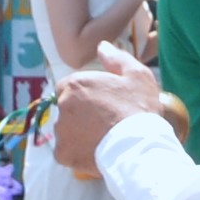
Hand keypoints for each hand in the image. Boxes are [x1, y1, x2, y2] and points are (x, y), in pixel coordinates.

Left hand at [49, 45, 177, 181]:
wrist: (139, 147)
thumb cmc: (139, 109)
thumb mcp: (137, 76)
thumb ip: (116, 58)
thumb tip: (101, 46)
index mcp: (75, 84)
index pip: (70, 87)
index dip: (87, 95)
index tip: (104, 104)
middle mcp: (62, 105)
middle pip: (67, 108)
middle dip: (81, 113)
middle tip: (106, 122)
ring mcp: (60, 131)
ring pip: (66, 130)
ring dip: (79, 133)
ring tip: (103, 139)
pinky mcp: (63, 154)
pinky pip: (66, 151)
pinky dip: (78, 152)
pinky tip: (96, 152)